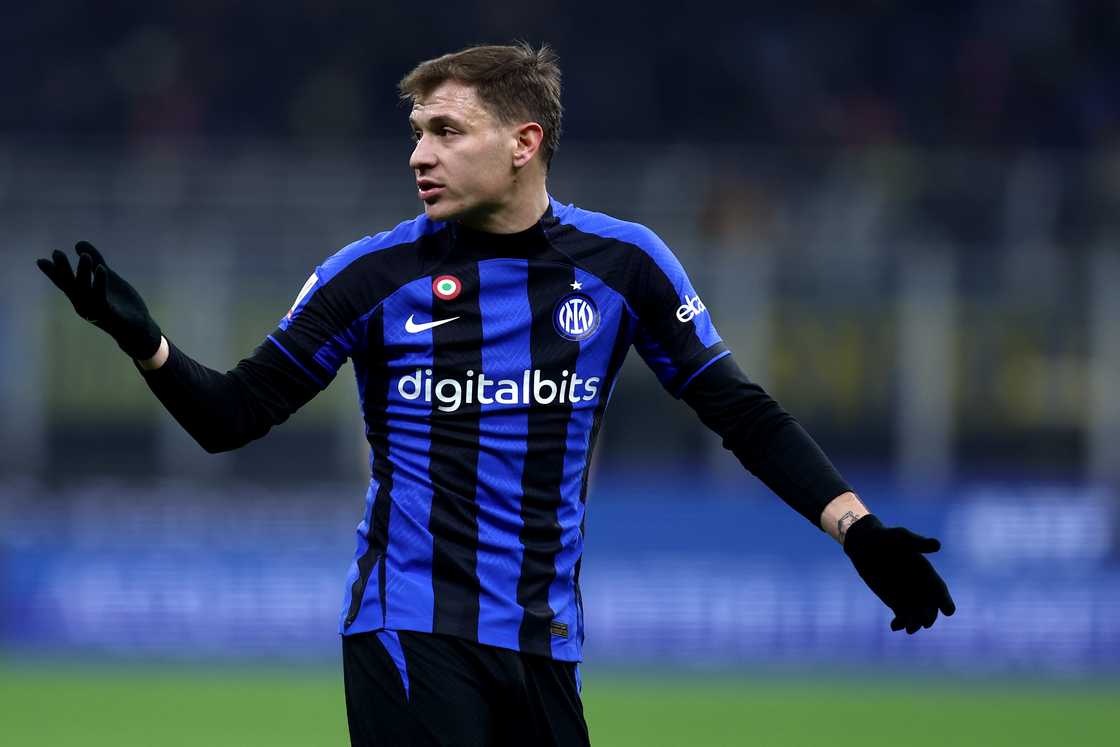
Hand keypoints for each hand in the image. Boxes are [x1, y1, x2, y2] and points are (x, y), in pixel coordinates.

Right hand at [36, 241, 162, 359]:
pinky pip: (102, 298)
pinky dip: (100, 283)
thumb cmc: (121, 303)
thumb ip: (96, 260)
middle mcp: (84, 304)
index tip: (41, 261)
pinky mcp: (109, 314)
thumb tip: (78, 243)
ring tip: (85, 255)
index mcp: (81, 296)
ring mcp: (95, 310)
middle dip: (63, 270)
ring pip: (85, 291)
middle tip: (57, 253)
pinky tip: (102, 268)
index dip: (52, 273)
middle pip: (70, 286)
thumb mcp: (108, 277)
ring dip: (83, 273)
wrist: (138, 328)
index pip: (64, 283)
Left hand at [843, 514, 954, 633]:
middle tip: (924, 622)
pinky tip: (894, 626)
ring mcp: (908, 595)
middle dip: (929, 616)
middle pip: (930, 606)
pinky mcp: (895, 602)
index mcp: (926, 572)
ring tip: (908, 629)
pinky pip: (902, 616)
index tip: (948, 611)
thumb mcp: (900, 537)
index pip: (939, 589)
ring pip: (916, 615)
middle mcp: (920, 586)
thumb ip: (917, 543)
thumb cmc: (884, 537)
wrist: (864, 545)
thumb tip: (937, 544)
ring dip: (915, 623)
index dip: (945, 600)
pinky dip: (900, 623)